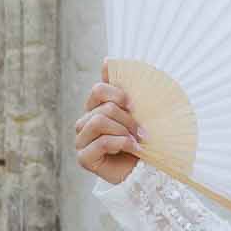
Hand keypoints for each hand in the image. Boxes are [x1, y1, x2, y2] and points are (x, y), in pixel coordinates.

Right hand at [75, 60, 144, 183]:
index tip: (134, 105)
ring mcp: (82, 141)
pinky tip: (133, 150)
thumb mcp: (137, 110)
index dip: (117, 94)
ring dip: (124, 131)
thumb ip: (123, 88)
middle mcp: (85, 123)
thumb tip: (107, 60)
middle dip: (127, 118)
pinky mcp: (84, 158)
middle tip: (142, 131)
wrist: (148, 170)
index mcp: (96, 108)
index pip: (99, 90)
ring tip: (137, 141)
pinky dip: (121, 144)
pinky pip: (100, 142)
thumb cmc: (143, 138)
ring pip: (99, 122)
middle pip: (103, 107)